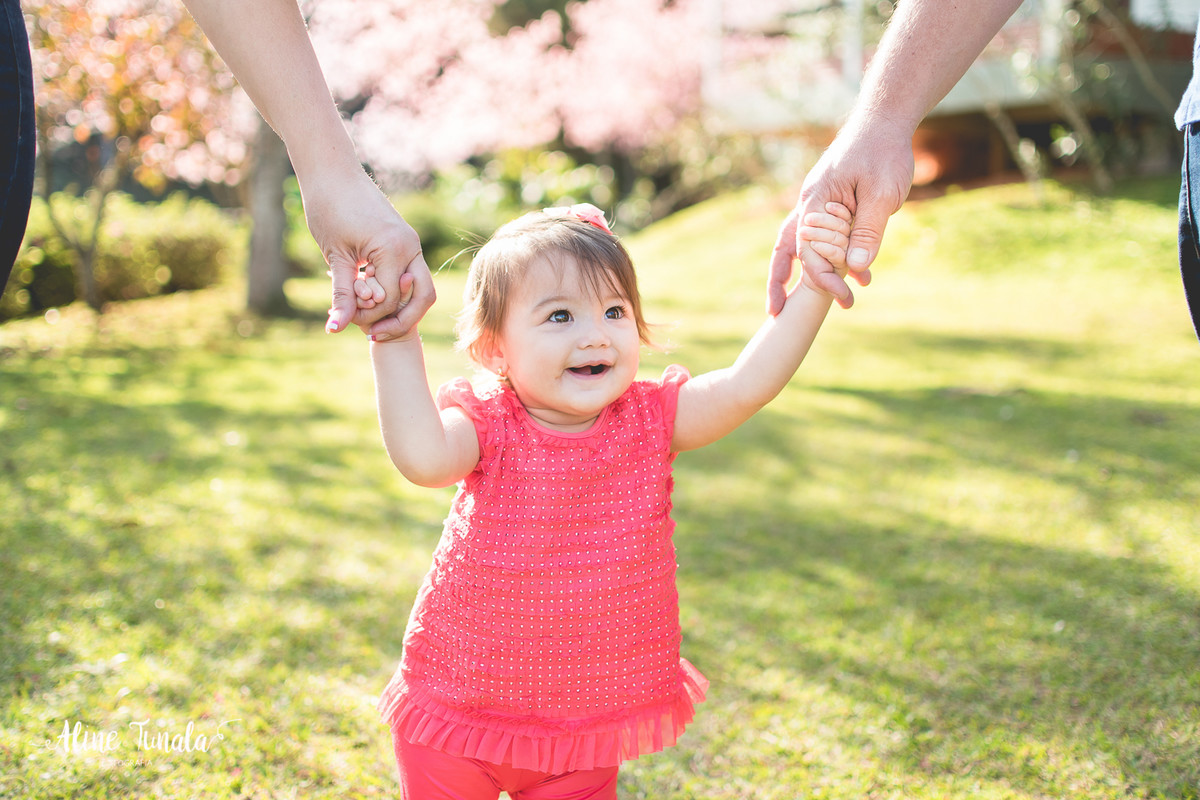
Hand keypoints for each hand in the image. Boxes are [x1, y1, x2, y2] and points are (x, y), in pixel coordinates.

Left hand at [299, 165, 434, 334]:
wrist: (332, 171)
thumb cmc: (329, 207)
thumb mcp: (335, 256)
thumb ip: (342, 295)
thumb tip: (335, 330)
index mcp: (394, 249)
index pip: (390, 299)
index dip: (369, 316)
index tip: (346, 319)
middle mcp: (410, 245)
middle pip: (422, 298)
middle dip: (400, 320)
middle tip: (372, 333)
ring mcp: (411, 242)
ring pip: (420, 287)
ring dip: (399, 306)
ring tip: (370, 317)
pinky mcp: (405, 239)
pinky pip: (409, 273)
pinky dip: (394, 289)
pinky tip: (369, 293)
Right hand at [768, 116, 914, 312]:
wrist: (884, 121)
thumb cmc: (884, 152)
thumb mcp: (882, 193)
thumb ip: (868, 230)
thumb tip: (854, 268)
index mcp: (816, 201)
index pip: (811, 250)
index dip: (824, 278)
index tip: (843, 298)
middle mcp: (808, 204)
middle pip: (786, 248)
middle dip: (780, 281)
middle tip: (775, 312)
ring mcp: (816, 203)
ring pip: (797, 243)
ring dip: (797, 271)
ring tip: (789, 300)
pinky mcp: (829, 203)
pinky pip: (819, 235)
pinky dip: (824, 255)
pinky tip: (846, 271)